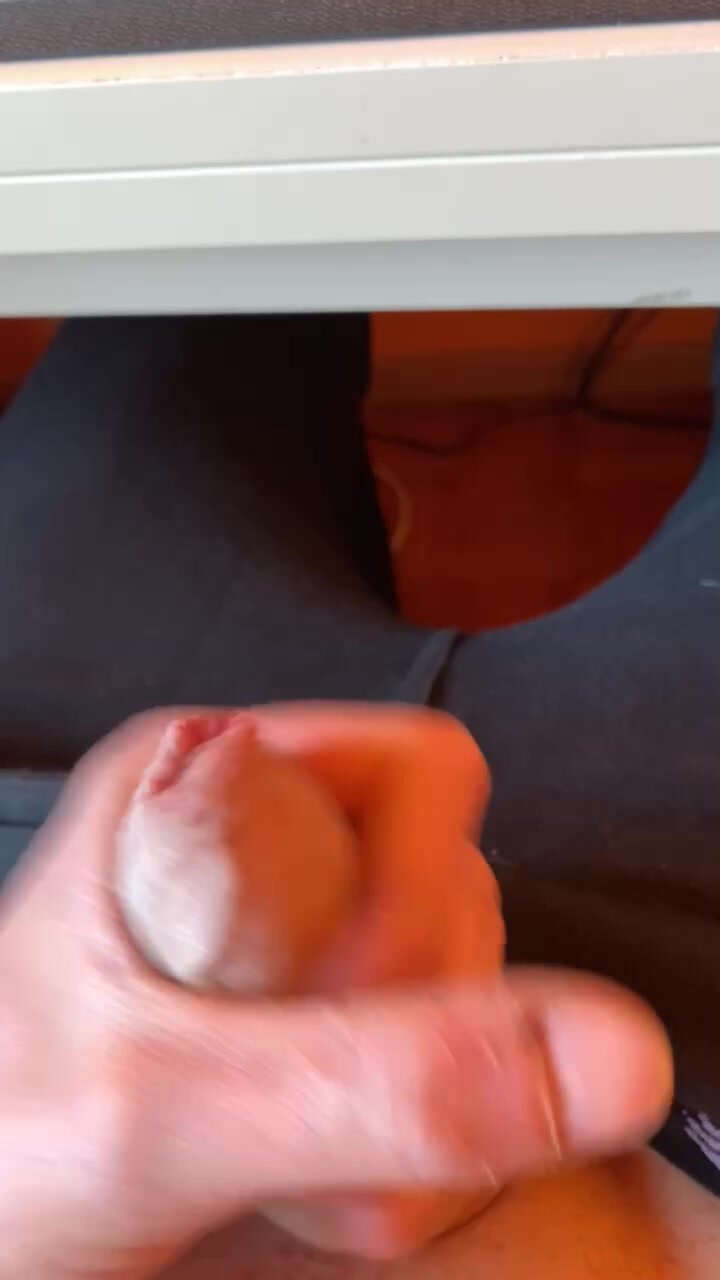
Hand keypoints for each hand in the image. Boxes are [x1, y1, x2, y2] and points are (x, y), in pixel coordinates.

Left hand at [0, 706, 671, 1277]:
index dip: (428, 894)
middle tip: (310, 1102)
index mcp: (204, 782)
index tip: (370, 1001)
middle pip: (454, 886)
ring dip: (412, 1102)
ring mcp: (291, 935)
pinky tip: (313, 1187)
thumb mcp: (158, 1111)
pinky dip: (401, 1151)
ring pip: (456, 987)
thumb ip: (364, 1083)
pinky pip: (428, 1066)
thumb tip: (589, 1048)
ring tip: (301, 1161)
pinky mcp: (306, 1024)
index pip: (423, 775)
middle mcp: (258, 841)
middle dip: (418, 1022)